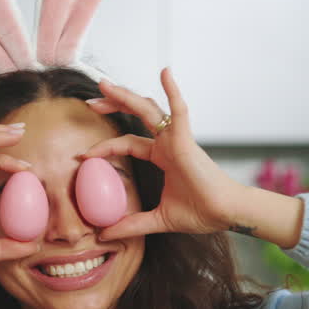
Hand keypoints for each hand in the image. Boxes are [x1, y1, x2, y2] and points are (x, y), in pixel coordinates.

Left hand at [80, 68, 248, 239]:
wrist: (225, 213)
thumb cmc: (200, 213)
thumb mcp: (157, 219)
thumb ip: (131, 224)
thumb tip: (103, 236)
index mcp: (162, 156)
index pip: (127, 143)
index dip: (105, 146)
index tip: (84, 155)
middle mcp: (168, 142)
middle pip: (135, 117)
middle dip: (112, 106)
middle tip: (88, 103)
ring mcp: (177, 138)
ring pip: (148, 109)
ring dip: (125, 96)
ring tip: (104, 85)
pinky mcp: (186, 139)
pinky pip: (178, 109)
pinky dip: (172, 90)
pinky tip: (164, 72)